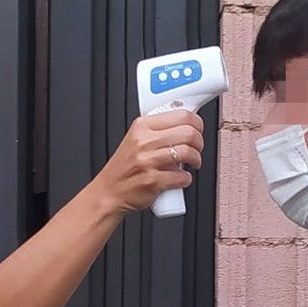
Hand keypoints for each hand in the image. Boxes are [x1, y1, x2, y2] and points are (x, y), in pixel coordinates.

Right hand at [91, 110, 205, 213]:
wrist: (108, 192)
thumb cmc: (124, 167)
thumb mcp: (135, 139)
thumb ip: (157, 130)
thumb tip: (186, 124)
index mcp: (141, 126)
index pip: (181, 114)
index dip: (197, 122)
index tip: (198, 128)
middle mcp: (144, 141)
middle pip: (188, 132)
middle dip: (199, 142)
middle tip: (197, 147)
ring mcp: (148, 162)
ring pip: (188, 153)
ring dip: (196, 159)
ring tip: (193, 162)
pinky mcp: (153, 181)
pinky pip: (182, 177)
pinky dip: (186, 179)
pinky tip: (181, 178)